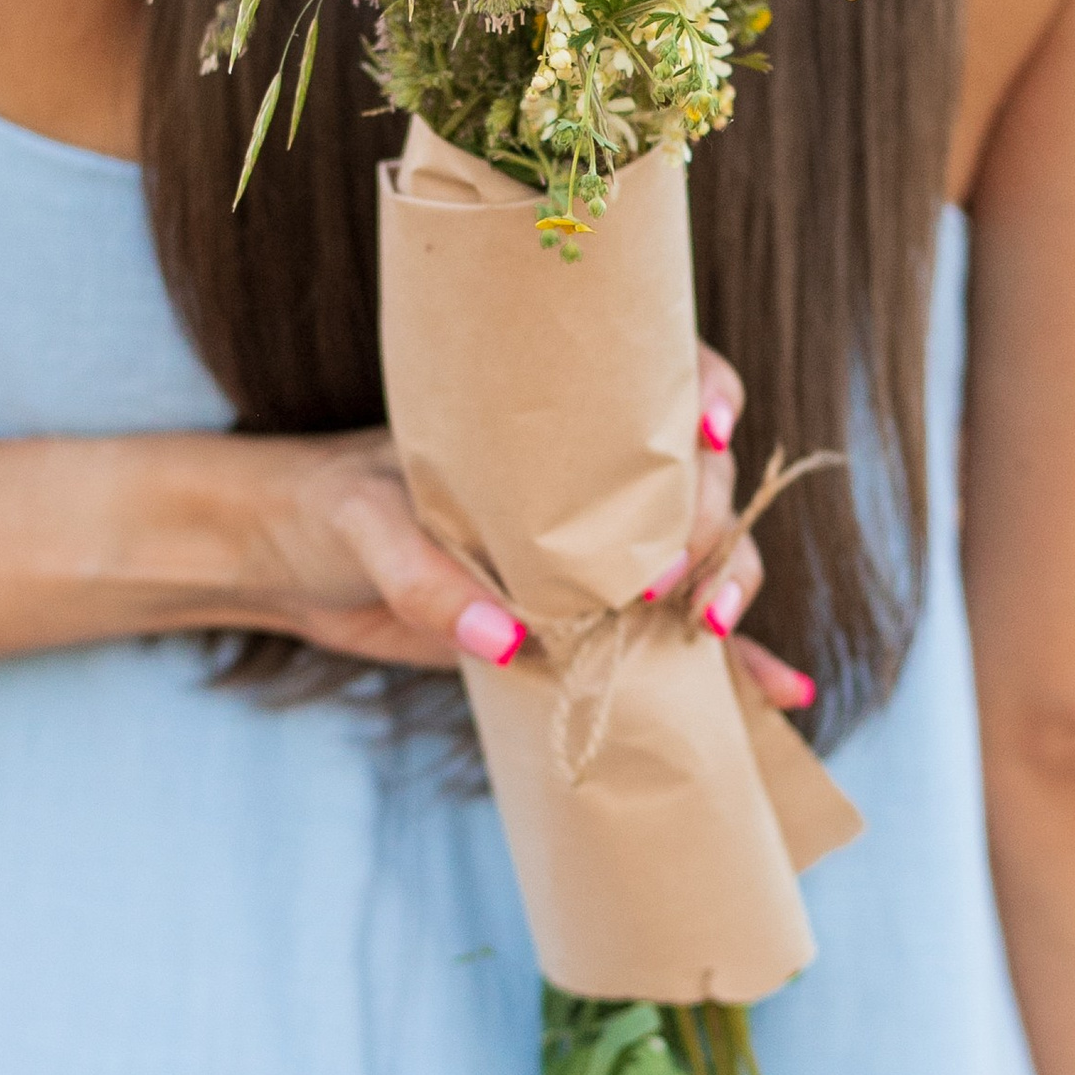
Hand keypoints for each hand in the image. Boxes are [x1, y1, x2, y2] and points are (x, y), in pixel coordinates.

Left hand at [222, 350, 817, 710]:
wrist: (290, 561)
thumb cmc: (330, 508)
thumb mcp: (366, 527)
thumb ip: (427, 580)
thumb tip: (512, 640)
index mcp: (549, 416)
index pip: (654, 380)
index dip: (705, 392)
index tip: (707, 431)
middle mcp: (589, 476)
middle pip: (696, 479)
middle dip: (710, 521)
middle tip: (670, 575)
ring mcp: (595, 548)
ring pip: (701, 556)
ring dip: (731, 586)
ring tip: (715, 627)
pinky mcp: (583, 621)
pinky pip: (673, 643)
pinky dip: (734, 667)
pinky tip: (783, 694)